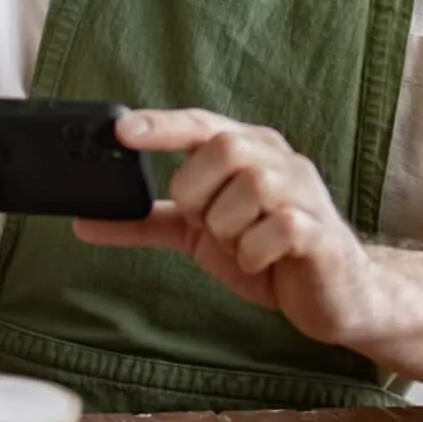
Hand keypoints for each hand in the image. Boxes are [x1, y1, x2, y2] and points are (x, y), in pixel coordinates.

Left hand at [72, 109, 389, 349]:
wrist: (337, 297)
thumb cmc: (269, 255)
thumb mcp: (200, 237)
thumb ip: (148, 224)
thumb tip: (85, 222)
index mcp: (250, 153)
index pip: (202, 124)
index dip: (162, 125)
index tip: (121, 131)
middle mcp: (279, 162)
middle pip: (224, 148)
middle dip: (200, 192)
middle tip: (206, 224)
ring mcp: (304, 194)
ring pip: (249, 190)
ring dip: (230, 229)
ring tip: (240, 248)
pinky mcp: (319, 232)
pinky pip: (277, 229)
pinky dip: (255, 252)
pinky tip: (262, 263)